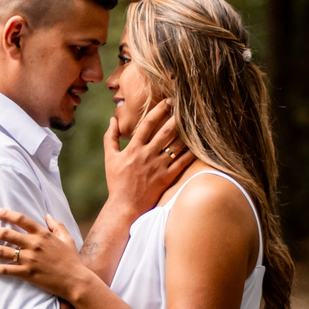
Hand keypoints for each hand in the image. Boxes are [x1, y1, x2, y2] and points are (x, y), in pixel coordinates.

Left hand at [0, 210, 85, 299]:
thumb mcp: (67, 239)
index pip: (20, 219)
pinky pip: (6, 269)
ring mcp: (29, 259)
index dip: (5, 213)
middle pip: (6, 234)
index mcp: (42, 234)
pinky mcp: (27, 273)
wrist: (75, 280)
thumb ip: (56, 225)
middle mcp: (34, 244)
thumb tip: (47, 215)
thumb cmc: (72, 260)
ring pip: (2, 251)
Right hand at [103, 98, 192, 217]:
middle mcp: (147, 154)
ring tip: (194, 123)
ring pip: (176, 145)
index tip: (168, 101)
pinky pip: (182, 162)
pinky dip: (191, 153)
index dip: (159, 110)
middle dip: (177, 117)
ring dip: (186, 133)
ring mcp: (158, 166)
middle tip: (186, 107)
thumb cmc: (116, 182)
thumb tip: (112, 119)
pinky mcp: (167, 178)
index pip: (148, 123)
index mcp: (134, 148)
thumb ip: (110, 137)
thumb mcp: (110, 158)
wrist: (125, 207)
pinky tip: (198, 144)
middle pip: (166, 131)